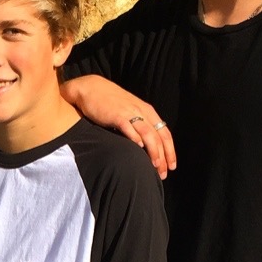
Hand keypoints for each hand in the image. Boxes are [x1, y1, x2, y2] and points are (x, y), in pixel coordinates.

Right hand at [60, 76, 175, 178]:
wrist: (91, 88)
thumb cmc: (109, 102)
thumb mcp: (129, 111)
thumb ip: (138, 124)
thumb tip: (145, 144)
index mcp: (147, 112)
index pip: (165, 134)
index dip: (170, 151)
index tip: (171, 166)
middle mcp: (142, 112)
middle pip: (159, 137)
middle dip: (163, 156)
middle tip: (163, 173)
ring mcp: (130, 113)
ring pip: (148, 134)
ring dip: (153, 151)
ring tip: (155, 165)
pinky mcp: (116, 115)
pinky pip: (129, 127)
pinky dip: (135, 137)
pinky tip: (139, 147)